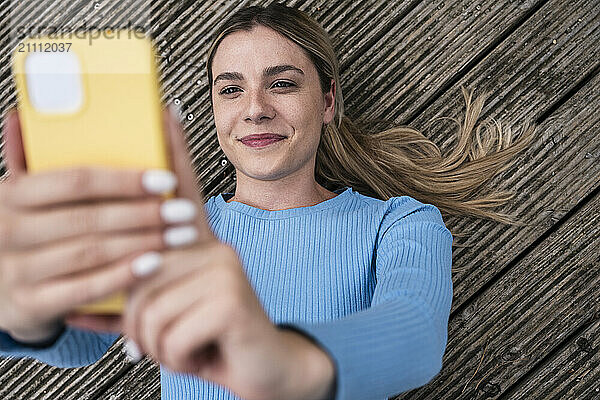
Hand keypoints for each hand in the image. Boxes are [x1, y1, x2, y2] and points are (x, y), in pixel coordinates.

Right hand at [0, 108, 186, 342]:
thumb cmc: (22, 233)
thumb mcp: (20, 196)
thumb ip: (28, 160)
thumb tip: (25, 116)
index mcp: (11, 194)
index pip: (76, 181)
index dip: (125, 180)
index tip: (166, 179)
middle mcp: (10, 230)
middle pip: (90, 217)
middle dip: (145, 214)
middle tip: (185, 211)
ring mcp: (17, 270)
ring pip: (92, 252)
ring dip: (143, 242)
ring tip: (179, 236)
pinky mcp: (29, 304)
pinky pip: (84, 288)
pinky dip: (122, 275)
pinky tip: (152, 264)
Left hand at [66, 104, 335, 399]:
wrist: (270, 369)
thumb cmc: (215, 340)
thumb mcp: (172, 317)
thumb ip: (136, 306)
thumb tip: (79, 314)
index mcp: (202, 247)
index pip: (184, 191)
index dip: (174, 150)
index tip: (166, 110)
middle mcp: (215, 249)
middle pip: (141, 272)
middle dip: (139, 322)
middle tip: (157, 342)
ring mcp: (225, 270)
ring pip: (151, 308)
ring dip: (159, 345)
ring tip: (186, 349)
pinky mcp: (231, 299)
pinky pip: (171, 332)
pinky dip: (178, 357)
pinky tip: (203, 353)